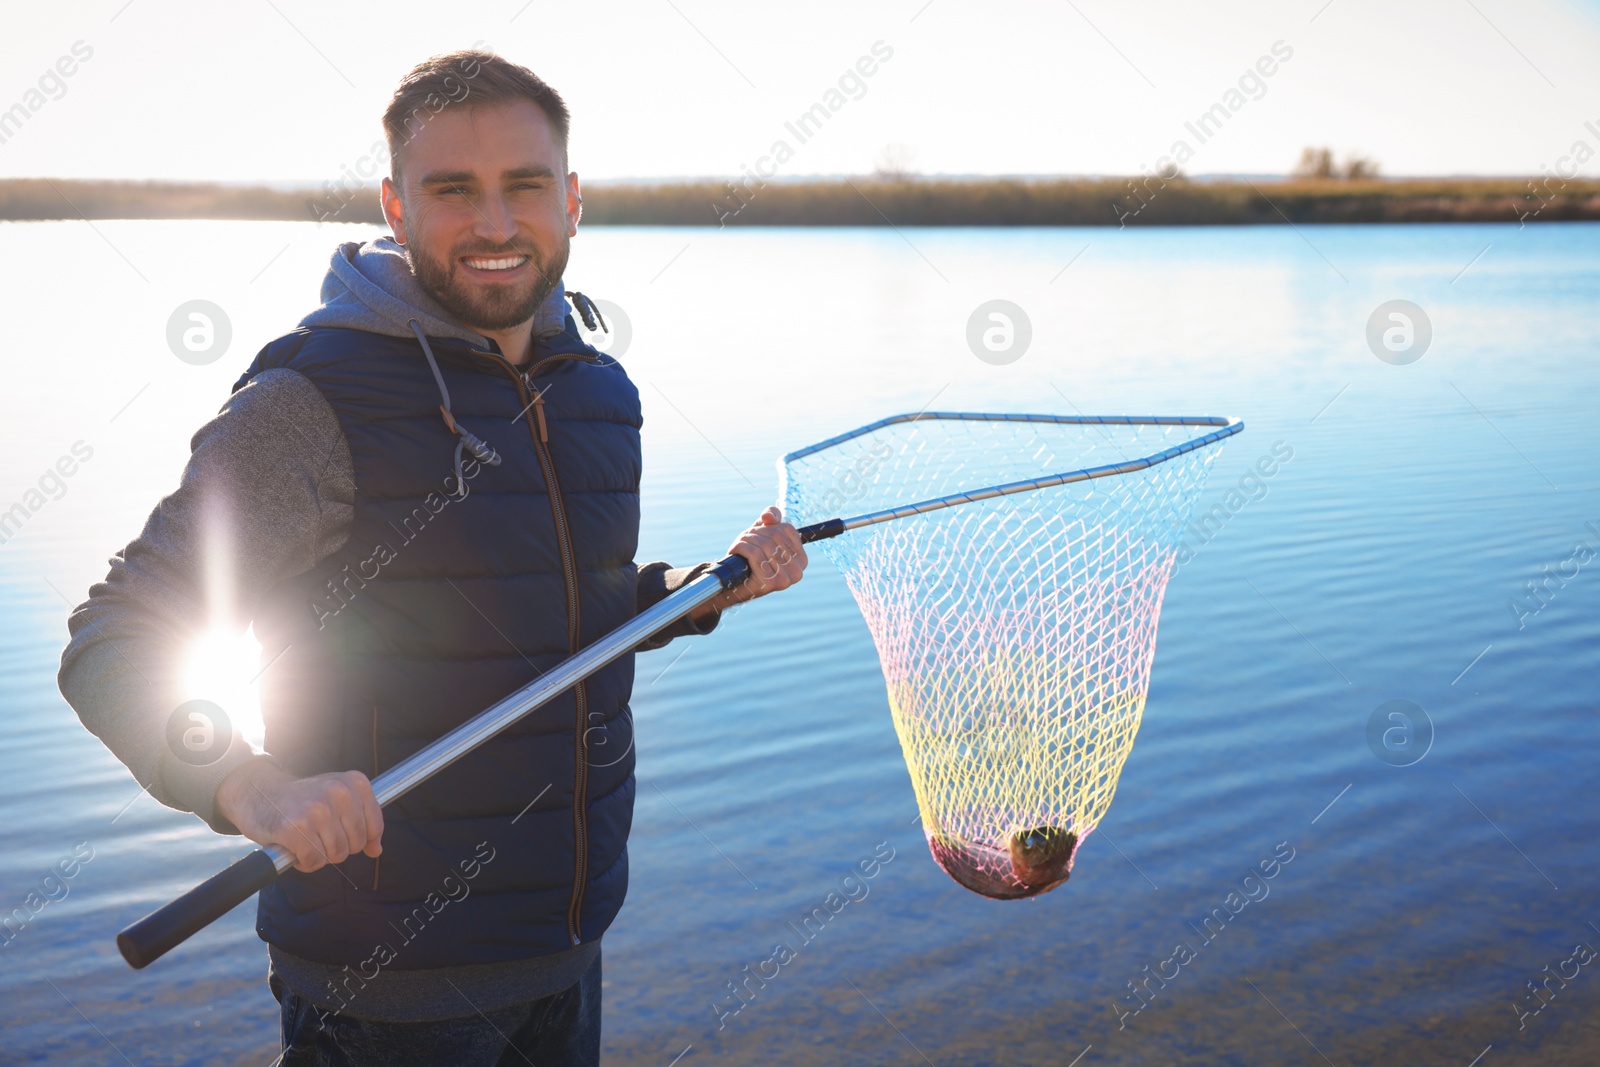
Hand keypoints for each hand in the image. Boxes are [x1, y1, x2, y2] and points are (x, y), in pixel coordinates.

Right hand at [214, 760, 383, 873]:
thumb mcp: (337, 799)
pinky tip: (293, 847)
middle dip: (336, 848)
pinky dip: (304, 863)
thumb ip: (361, 821)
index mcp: (354, 782)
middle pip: (355, 844)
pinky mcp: (296, 828)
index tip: (340, 833)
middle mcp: (339, 793)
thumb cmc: (301, 799)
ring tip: (304, 839)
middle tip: (316, 835)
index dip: (360, 839)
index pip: (374, 826)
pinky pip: (313, 862)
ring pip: (335, 855)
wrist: (257, 792)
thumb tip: (376, 850)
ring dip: (318, 855)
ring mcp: (317, 810)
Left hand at [699, 506, 806, 614]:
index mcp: (801, 559)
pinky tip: (736, 551)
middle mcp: (798, 571)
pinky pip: (755, 554)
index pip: (787, 529)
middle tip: (744, 539)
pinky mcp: (771, 583)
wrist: (734, 583)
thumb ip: (772, 517)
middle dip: (755, 533)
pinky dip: (741, 548)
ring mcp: (787, 579)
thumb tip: (768, 517)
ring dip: (746, 540)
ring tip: (739, 545)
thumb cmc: (749, 557)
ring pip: (765, 544)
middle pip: (775, 536)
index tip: (757, 534)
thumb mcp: (762, 532)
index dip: (768, 526)